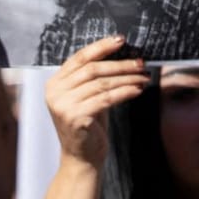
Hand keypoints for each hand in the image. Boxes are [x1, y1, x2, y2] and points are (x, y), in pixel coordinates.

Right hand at [43, 35, 146, 167]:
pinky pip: (106, 99)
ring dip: (127, 79)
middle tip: (140, 63)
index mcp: (54, 83)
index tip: (121, 41)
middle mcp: (55, 92)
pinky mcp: (75, 117)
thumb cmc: (87, 126)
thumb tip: (122, 57)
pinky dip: (124, 93)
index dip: (101, 47)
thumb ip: (94, 79)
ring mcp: (63, 105)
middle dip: (120, 65)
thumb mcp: (86, 98)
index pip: (79, 58)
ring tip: (143, 77)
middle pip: (93, 69)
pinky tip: (137, 90)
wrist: (81, 158)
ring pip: (102, 84)